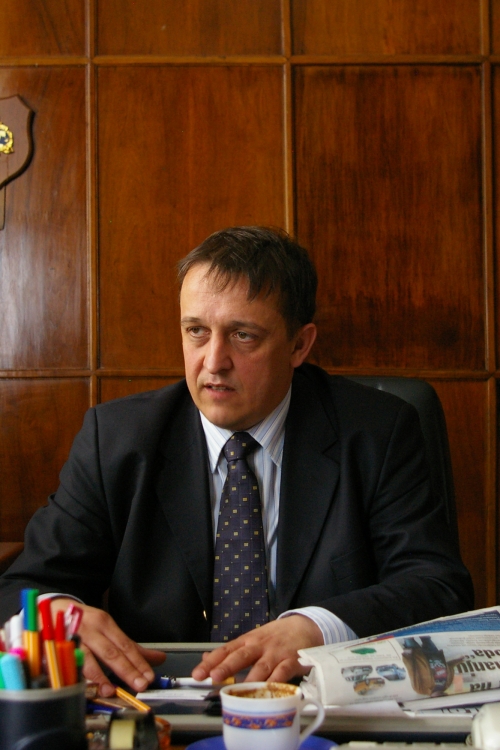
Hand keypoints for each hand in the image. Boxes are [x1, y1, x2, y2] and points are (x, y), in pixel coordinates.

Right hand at [49, 598, 164, 696]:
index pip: (126, 645)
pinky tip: (82, 686)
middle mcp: (90, 630)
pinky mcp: (57, 650)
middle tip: (140, 684)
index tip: (149, 676)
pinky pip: (68, 664)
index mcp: (105, 624)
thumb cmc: (83, 623)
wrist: (51, 610)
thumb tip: (158, 658)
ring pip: (88, 659)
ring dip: (99, 676)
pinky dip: (76, 675)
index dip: (138, 662)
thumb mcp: (107, 629)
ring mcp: (73, 640)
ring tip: (110, 690)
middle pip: (111, 652)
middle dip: (126, 670)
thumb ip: (131, 647)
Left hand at [191, 615, 322, 682]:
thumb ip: (232, 651)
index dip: (211, 662)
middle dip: (227, 667)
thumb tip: (207, 658)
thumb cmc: (275, 636)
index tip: (198, 674)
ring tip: (238, 692)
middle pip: (241, 656)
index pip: (226, 650)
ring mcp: (276, 654)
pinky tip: (268, 690)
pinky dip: (276, 682)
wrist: (305, 626)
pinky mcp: (292, 661)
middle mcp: (259, 646)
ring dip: (250, 679)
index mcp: (248, 641)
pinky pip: (283, 673)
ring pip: (261, 667)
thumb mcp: (253, 639)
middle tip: (213, 677)